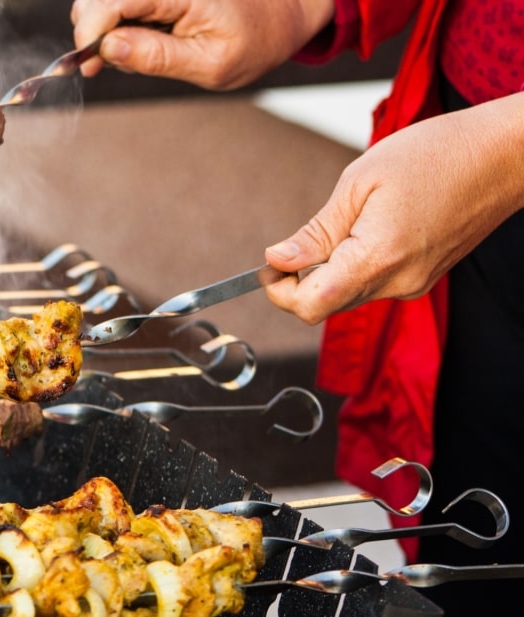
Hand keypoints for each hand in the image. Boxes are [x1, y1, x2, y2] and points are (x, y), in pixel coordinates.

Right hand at [70, 0, 334, 88]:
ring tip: (134, 54)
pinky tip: (137, 42)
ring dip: (104, 32)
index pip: (113, 1)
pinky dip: (117, 27)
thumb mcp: (211, 65)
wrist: (279, 16)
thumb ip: (157, 57)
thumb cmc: (253, 42)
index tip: (88, 66)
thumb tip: (108, 50)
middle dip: (94, 34)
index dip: (90, 32)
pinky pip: (118, 5)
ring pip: (101, 1)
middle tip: (109, 66)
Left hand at [264, 92, 523, 324]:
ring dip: (327, 270)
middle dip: (300, 279)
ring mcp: (412, 285)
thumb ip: (317, 231)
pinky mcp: (421, 279)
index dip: (280, 290)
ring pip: (347, 295)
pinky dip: (353, 266)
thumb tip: (278, 259)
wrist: (503, 156)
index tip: (271, 264)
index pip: (310, 306)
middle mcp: (397, 283)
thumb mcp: (360, 182)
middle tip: (299, 239)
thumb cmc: (436, 155)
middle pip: (325, 304)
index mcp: (377, 259)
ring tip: (345, 222)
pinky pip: (371, 284)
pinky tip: (366, 229)